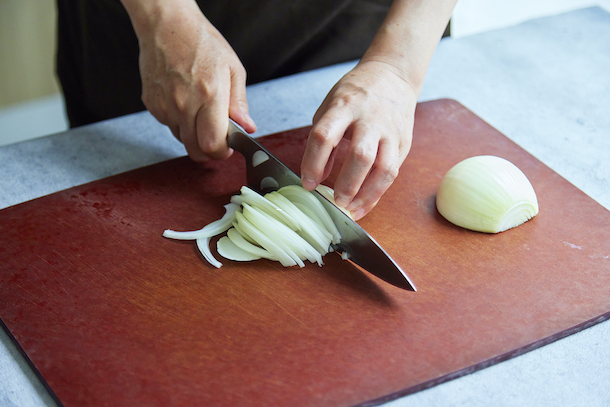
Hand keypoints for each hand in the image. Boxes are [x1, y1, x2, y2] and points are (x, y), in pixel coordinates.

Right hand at [126, 1, 255, 160]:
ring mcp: (164, 105)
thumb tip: (247, 127)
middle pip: (195, 150)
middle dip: (209, 151)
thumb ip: (239, 103)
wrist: (167, 25)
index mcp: (209, 95)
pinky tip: (184, 102)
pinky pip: (169, 125)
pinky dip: (179, 122)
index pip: (212, 144)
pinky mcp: (151, 104)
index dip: (222, 152)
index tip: (228, 147)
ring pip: (182, 139)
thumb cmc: (202, 43)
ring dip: (194, 135)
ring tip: (200, 112)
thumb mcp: (232, 69)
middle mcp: (184, 104)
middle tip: (217, 139)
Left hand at [300, 60, 416, 219]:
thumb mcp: (331, 107)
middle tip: (334, 201)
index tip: (307, 183)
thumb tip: (316, 177)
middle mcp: (370, 118)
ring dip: (366, 194)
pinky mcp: (403, 143)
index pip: (325, 136)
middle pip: (360, 155)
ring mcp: (390, 132)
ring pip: (383, 168)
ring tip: (350, 209)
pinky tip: (363, 205)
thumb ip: (323, 140)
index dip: (313, 162)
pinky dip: (377, 194)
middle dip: (347, 183)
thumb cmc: (355, 94)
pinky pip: (392, 173)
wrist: (393, 75)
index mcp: (345, 106)